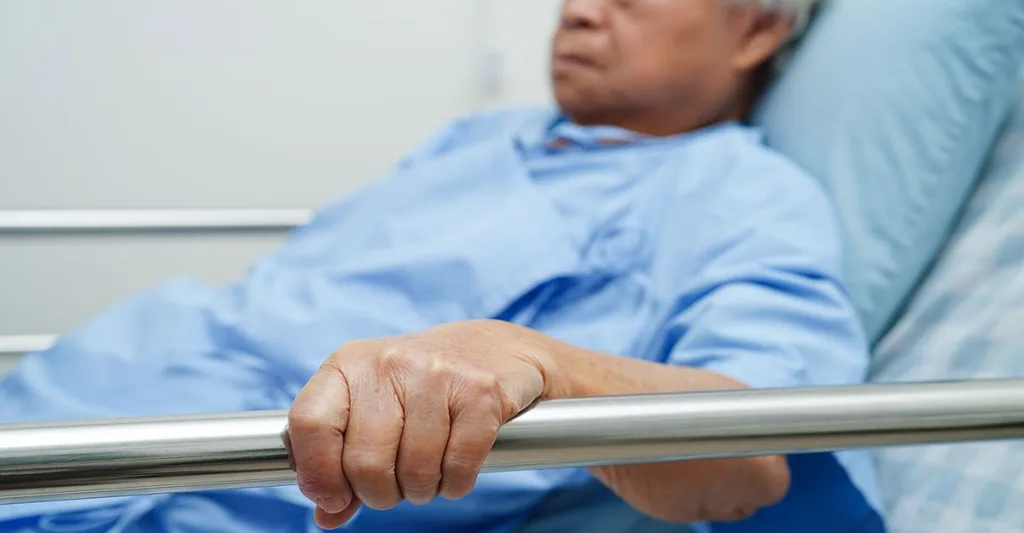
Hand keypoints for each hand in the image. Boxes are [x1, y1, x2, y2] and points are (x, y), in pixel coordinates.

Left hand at [286, 319, 562, 529]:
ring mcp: (437, 374)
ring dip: (421, 490)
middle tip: (394, 487)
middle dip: (379, 494)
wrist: (492, 350)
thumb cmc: (418, 385)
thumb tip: (327, 514)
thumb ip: (343, 460)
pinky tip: (454, 469)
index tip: (334, 497)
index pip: (310, 422)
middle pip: (366, 462)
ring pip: (415, 471)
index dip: (318, 473)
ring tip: (427, 472)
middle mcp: (389, 363)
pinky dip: (455, 484)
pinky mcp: (481, 392)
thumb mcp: (370, 406)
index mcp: (348, 364)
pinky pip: (459, 467)